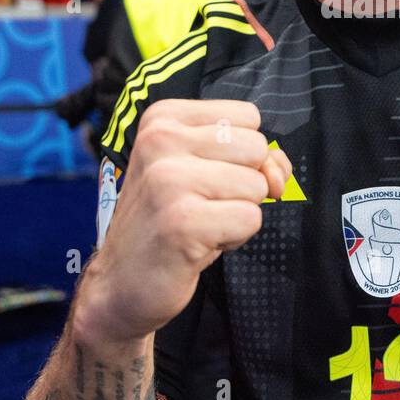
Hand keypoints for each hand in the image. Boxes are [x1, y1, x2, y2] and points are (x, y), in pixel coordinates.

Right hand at [74, 99, 289, 346]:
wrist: (121, 283)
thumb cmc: (168, 222)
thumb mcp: (204, 170)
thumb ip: (252, 157)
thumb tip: (279, 175)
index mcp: (163, 118)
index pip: (248, 117)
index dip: (243, 155)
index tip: (207, 177)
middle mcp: (160, 140)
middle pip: (256, 148)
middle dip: (244, 184)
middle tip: (203, 206)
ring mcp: (168, 180)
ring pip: (256, 185)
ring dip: (237, 213)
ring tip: (199, 225)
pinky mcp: (182, 221)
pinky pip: (250, 218)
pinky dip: (234, 238)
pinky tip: (199, 243)